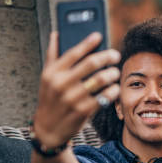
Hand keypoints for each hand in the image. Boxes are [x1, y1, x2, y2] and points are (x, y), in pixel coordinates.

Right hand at [32, 31, 120, 147]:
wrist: (48, 129)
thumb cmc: (50, 99)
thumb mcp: (46, 78)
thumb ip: (52, 55)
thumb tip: (56, 33)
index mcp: (52, 73)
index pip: (73, 52)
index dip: (88, 42)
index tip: (99, 35)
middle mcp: (61, 84)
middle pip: (91, 63)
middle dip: (107, 56)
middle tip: (115, 55)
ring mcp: (73, 98)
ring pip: (100, 79)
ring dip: (112, 73)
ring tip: (115, 72)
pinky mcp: (83, 111)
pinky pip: (104, 96)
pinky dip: (113, 90)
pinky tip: (114, 88)